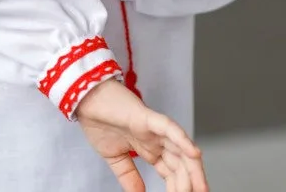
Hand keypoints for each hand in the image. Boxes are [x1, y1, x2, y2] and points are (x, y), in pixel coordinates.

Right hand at [76, 78, 209, 191]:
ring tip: (200, 187)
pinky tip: (194, 153)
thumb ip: (128, 176)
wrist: (85, 102)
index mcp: (150, 149)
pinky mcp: (148, 117)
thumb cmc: (99, 122)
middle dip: (192, 181)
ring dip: (192, 169)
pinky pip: (169, 128)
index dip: (181, 187)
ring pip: (180, 149)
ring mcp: (154, 128)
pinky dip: (183, 140)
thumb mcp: (115, 158)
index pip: (172, 172)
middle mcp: (156, 139)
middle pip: (181, 163)